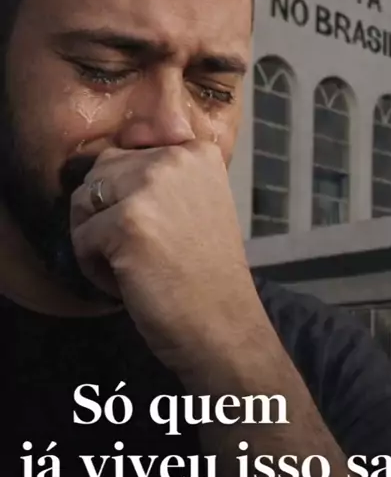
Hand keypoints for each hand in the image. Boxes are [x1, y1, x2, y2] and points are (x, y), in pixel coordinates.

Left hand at [70, 144, 263, 377]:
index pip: (125, 157)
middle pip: (99, 175)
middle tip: (137, 252)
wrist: (224, 325)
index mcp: (194, 151)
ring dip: (95, 239)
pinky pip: (80, 238)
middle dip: (104, 215)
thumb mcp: (198, 204)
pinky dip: (93, 269)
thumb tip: (102, 174)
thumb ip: (161, 180)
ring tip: (131, 267)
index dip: (125, 199)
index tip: (154, 232)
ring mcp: (149, 188)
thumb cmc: (206, 275)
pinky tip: (129, 283)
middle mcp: (173, 159)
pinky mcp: (126, 223)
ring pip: (84, 203)